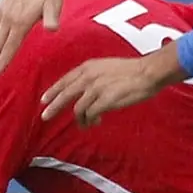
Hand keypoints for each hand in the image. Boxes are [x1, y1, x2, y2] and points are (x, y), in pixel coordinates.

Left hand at [41, 45, 184, 125]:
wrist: (148, 72)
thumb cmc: (132, 71)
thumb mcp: (107, 67)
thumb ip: (94, 76)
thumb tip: (86, 91)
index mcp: (89, 67)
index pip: (65, 80)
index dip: (53, 90)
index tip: (44, 100)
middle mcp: (89, 77)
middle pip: (65, 94)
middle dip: (53, 107)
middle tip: (45, 116)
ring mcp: (96, 89)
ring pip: (78, 108)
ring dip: (80, 119)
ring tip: (86, 125)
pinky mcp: (105, 100)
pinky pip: (90, 114)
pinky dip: (90, 121)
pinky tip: (96, 122)